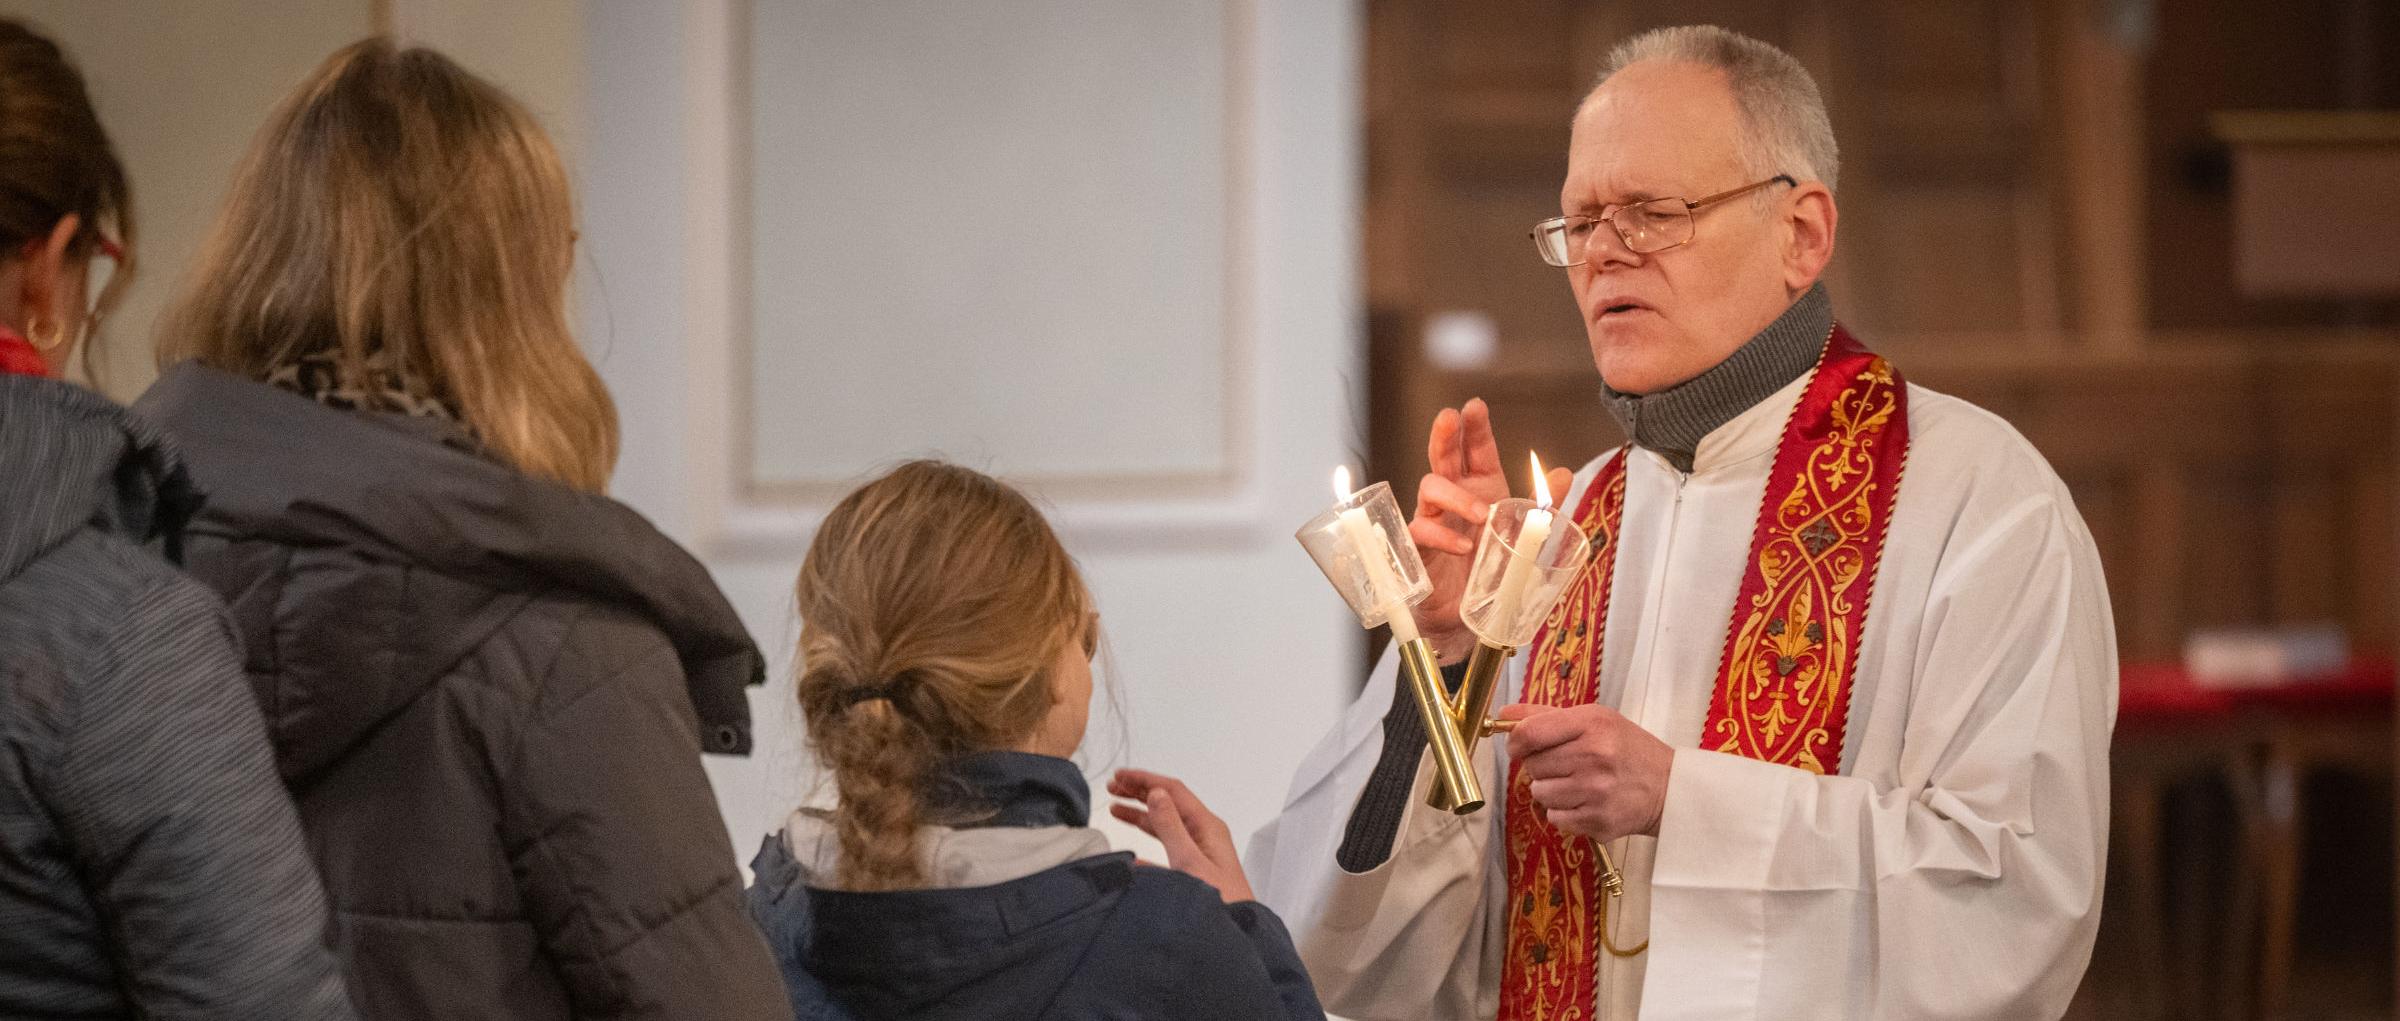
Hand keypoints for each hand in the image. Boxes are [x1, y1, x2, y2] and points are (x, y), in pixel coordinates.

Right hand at [1107, 769, 1256, 902]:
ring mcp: (1199, 852)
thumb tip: (1156, 794)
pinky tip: (1131, 853)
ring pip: (1165, 825)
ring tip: (1115, 808)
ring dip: (1140, 814)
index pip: (1173, 791)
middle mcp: (1204, 834)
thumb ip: (1171, 827)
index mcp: (1206, 826)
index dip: (1145, 780)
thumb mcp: (1190, 861)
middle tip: (1112, 787)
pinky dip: (1147, 846)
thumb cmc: (1220, 901)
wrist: (1236, 936)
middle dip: (1140, 792)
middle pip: (1168, 803)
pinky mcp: (1193, 870)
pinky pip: (1166, 850)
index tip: (1120, 777)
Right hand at [1408, 399, 1575, 661]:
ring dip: (1456, 495)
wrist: (1468, 618)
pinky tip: (1465, 546)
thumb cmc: (1492, 572)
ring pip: (1430, 487)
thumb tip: (1563, 473)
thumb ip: (1543, 508)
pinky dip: (1444, 536)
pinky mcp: (1419, 547)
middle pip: (1443, 457)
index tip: (1475, 406)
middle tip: (1449, 418)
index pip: (1476, 451)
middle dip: (1445, 435)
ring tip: (1482, 513)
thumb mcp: (1524, 538)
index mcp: (1482, 489)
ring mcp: (1434, 520)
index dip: (1475, 428)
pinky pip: (1422, 530)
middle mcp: (1455, 499)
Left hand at [1496, 702, 1673, 841]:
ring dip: (1552, 791)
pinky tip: (1585, 802)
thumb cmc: (1628, 750)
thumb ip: (1546, 716)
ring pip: (1540, 794)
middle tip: (1567, 765)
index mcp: (1592, 724)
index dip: (1515, 742)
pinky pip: (1555, 818)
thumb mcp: (1596, 719)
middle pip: (1532, 766)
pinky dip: (1564, 813)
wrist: (1670, 788)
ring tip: (1578, 784)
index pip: (1530, 733)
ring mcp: (1596, 791)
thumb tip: (1503, 715)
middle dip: (1542, 766)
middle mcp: (1594, 756)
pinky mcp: (1598, 820)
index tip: (1518, 747)